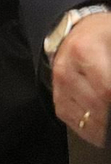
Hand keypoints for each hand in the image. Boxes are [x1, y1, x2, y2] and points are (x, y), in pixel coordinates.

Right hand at [53, 12, 110, 146]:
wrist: (78, 32)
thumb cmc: (106, 35)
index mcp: (85, 50)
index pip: (106, 90)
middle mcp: (66, 71)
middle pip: (97, 107)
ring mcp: (58, 87)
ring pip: (87, 120)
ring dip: (105, 127)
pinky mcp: (57, 99)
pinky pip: (76, 123)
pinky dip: (94, 132)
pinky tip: (105, 131)